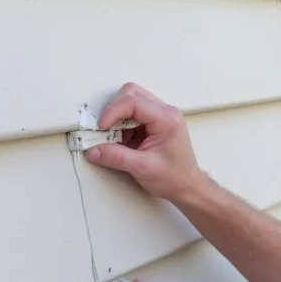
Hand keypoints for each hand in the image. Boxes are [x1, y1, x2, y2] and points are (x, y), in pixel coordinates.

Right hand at [86, 83, 207, 202]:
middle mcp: (165, 112)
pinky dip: (122, 126)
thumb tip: (93, 150)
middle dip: (114, 110)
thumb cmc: (174, 178)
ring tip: (117, 140)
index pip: (133, 102)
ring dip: (118, 118)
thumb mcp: (143, 168)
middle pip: (132, 94)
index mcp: (167, 119)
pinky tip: (124, 143)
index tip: (101, 127)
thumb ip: (116, 157)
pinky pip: (133, 115)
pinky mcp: (154, 123)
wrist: (187, 187)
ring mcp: (160, 116)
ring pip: (131, 102)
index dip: (112, 112)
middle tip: (106, 131)